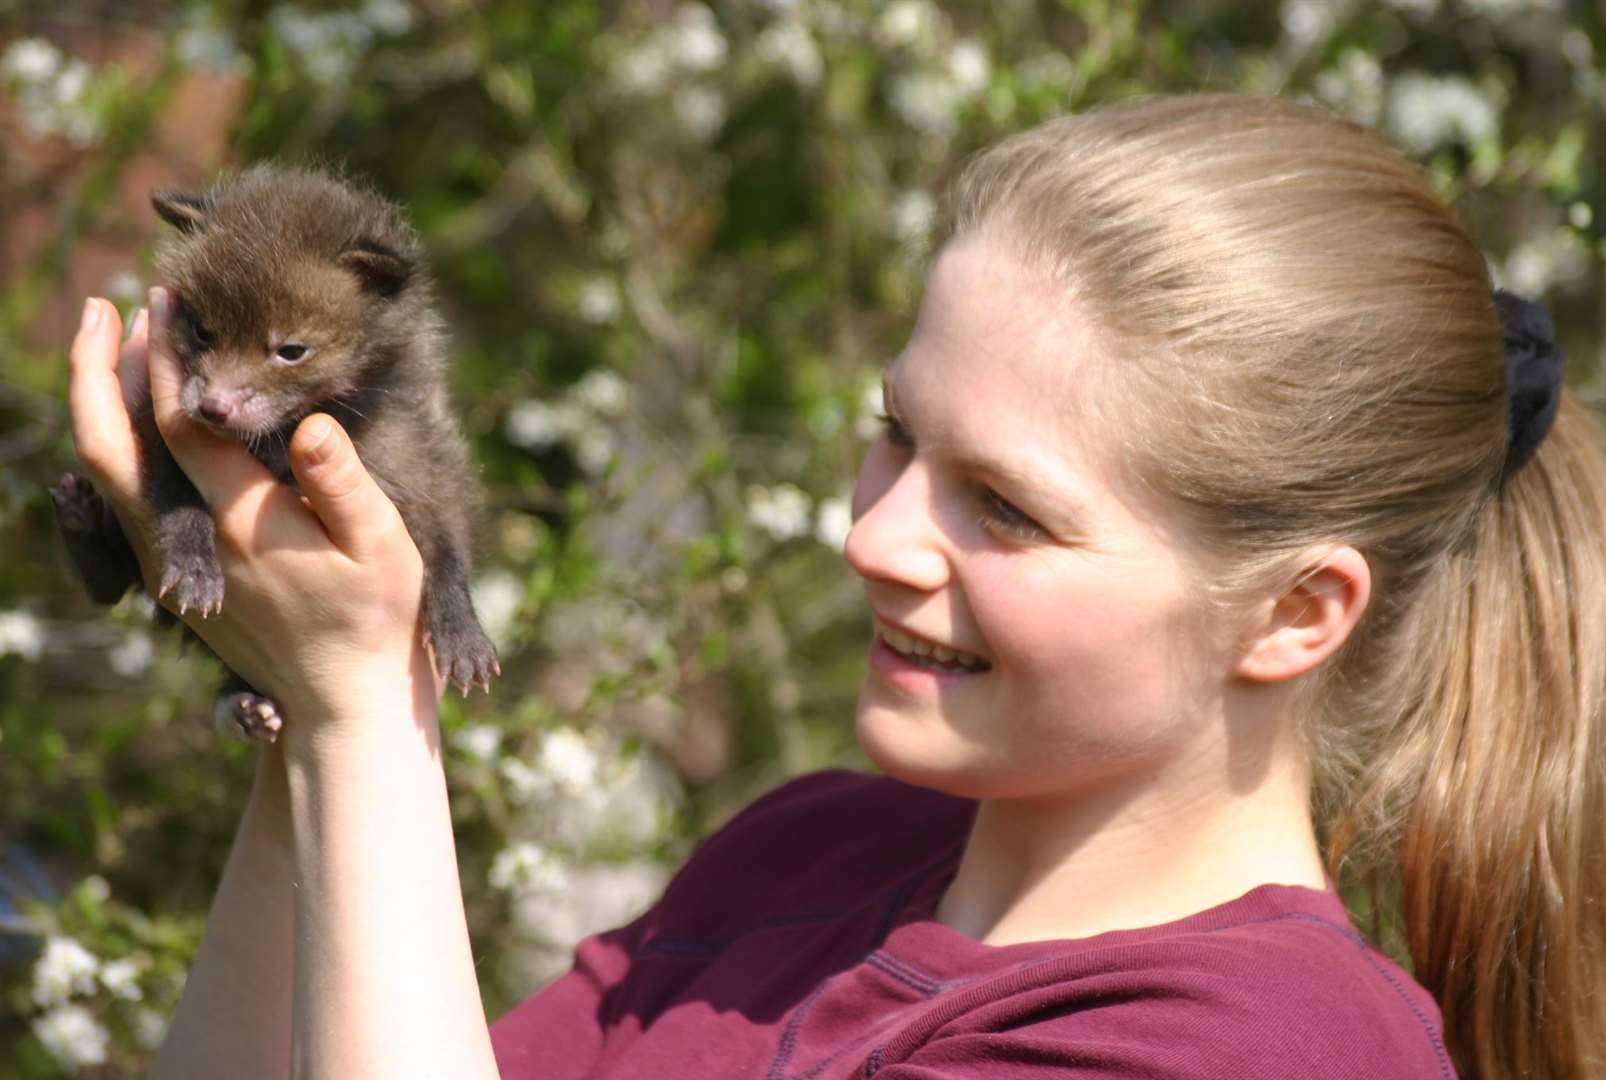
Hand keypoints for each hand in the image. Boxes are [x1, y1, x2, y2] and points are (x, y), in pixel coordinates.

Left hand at [68, 289, 443, 733]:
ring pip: (107, 472)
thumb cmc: (378, 616)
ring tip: (125, 346)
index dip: (166, 356)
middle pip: (108, 444)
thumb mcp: (384, 545)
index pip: (179, 423)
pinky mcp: (179, 578)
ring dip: (104, 402)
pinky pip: (126, 499)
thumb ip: (344, 482)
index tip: (164, 297)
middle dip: (97, 370)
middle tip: (107, 306)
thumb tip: (307, 423)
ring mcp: (175, 564)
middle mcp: (189, 541)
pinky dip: (122, 443)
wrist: (345, 701)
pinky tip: (145, 417)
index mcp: (239, 521)